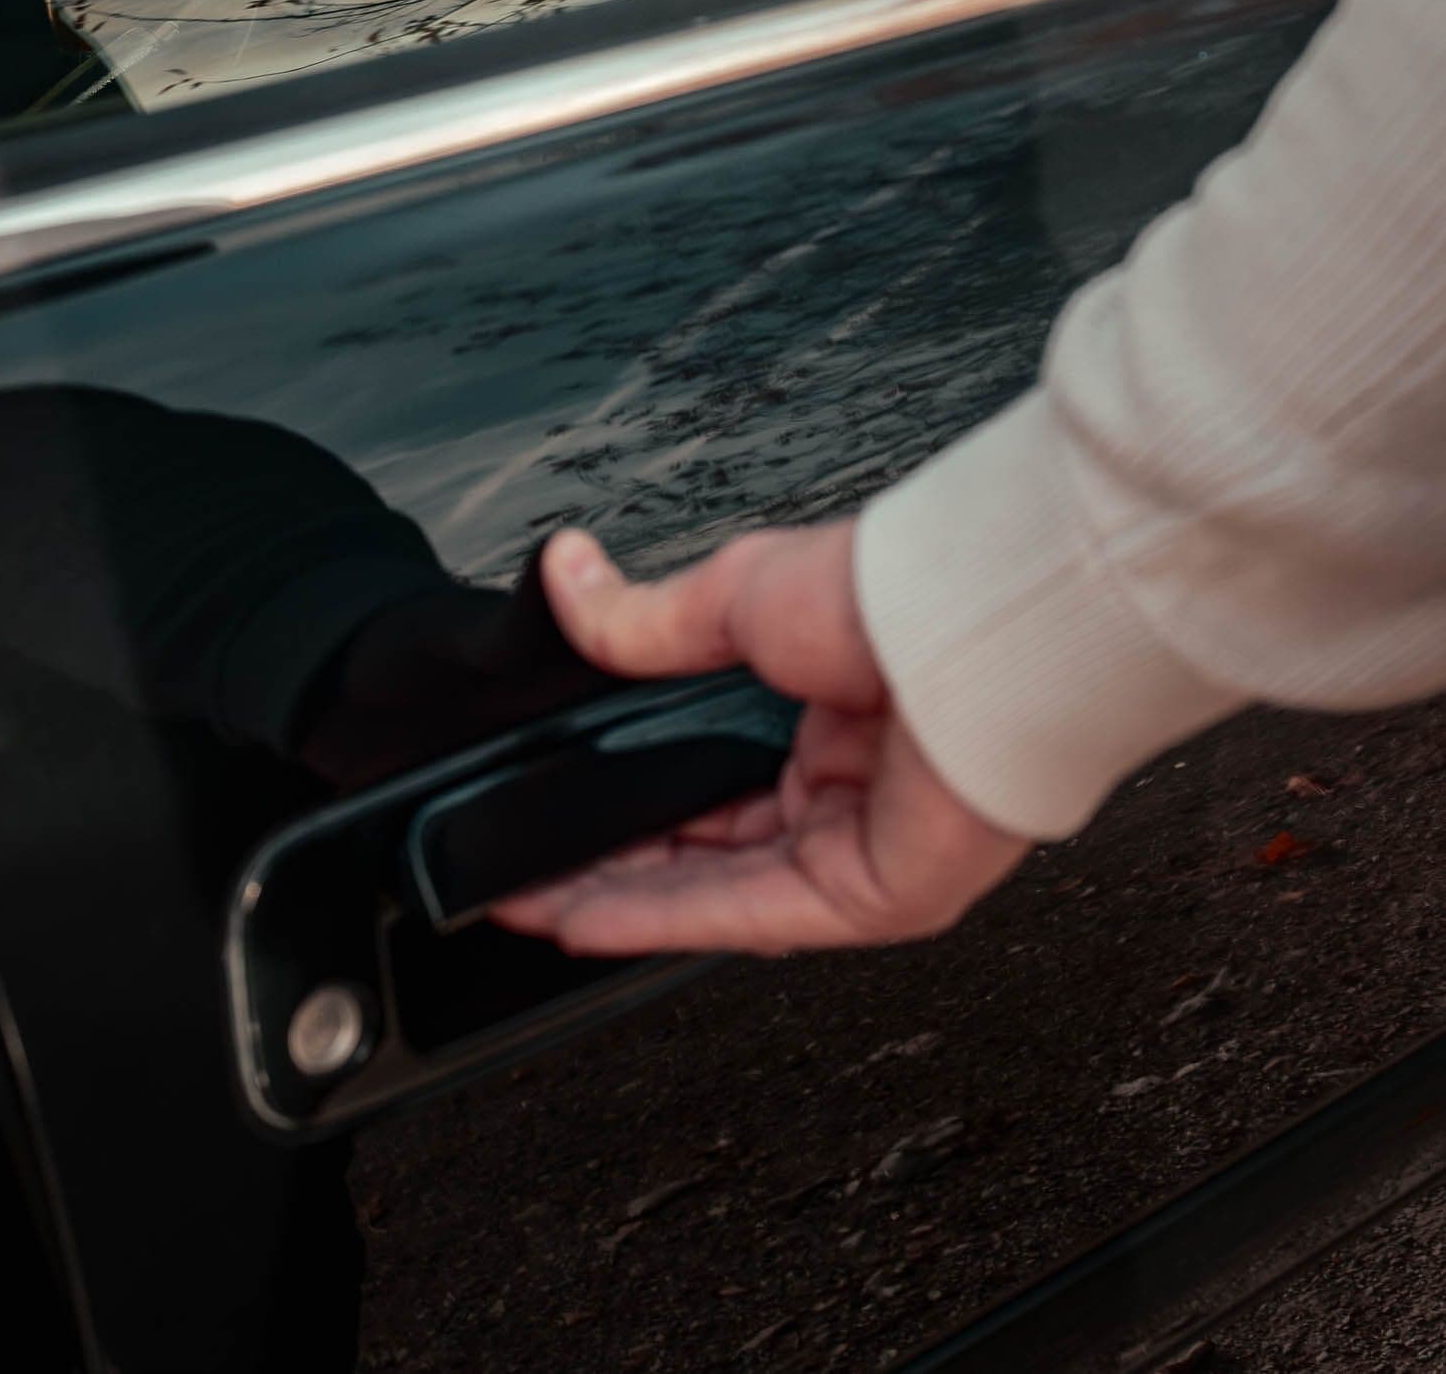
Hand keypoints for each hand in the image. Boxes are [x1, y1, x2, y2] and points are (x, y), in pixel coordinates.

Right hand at [491, 521, 1029, 956]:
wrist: (973, 625)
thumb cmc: (893, 593)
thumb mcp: (737, 595)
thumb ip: (644, 618)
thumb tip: (567, 578)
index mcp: (820, 708)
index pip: (705, 770)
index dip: (623, 789)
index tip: (554, 792)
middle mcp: (843, 783)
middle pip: (704, 841)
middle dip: (608, 855)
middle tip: (524, 862)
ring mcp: (857, 842)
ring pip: (717, 887)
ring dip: (620, 895)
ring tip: (533, 898)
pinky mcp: (869, 896)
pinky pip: (747, 916)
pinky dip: (661, 918)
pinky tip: (587, 919)